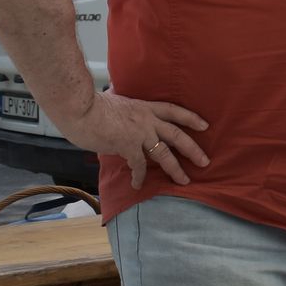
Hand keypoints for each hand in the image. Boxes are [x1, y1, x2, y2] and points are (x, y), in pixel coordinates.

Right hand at [56, 90, 208, 188]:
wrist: (81, 107)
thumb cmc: (91, 103)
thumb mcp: (114, 101)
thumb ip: (123, 109)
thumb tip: (119, 109)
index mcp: (144, 107)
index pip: (173, 110)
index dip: (190, 117)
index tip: (204, 125)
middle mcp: (147, 120)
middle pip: (177, 135)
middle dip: (193, 149)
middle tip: (205, 161)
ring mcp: (140, 133)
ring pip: (165, 153)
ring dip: (176, 168)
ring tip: (184, 180)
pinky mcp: (128, 145)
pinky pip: (138, 165)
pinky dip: (139, 176)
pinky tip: (137, 185)